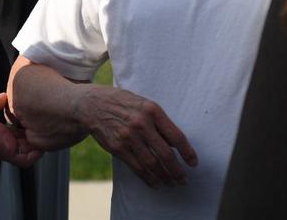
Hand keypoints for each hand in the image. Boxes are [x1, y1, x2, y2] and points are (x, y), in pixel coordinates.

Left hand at [0, 93, 41, 167]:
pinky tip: (41, 147)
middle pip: (28, 144)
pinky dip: (34, 156)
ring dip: (40, 147)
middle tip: (48, 127)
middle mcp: (4, 141)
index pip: (21, 133)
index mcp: (0, 131)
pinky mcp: (4, 152)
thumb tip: (7, 94)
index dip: (32, 127)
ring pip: (29, 154)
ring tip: (48, 136)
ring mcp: (5, 148)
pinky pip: (24, 161)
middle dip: (39, 137)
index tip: (40, 118)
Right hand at [75, 85, 197, 188]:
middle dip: (177, 171)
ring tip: (172, 183)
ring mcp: (128, 137)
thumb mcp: (144, 104)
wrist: (93, 105)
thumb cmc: (124, 104)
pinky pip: (137, 168)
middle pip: (166, 154)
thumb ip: (160, 122)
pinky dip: (148, 178)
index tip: (194, 163)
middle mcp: (141, 124)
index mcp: (153, 110)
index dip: (187, 152)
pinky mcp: (117, 148)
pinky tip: (156, 183)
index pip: (176, 136)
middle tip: (184, 180)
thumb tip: (177, 144)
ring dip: (165, 177)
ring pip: (152, 164)